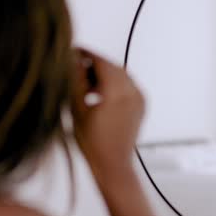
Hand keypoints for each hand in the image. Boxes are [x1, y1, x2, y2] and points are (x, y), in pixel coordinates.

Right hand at [71, 49, 144, 180]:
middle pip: (112, 67)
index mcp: (116, 91)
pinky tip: (99, 96)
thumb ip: (76, 81)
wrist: (113, 164)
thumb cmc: (92, 143)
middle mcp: (132, 92)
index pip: (101, 61)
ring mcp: (139, 99)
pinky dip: (114, 85)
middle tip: (76, 69)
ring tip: (86, 87)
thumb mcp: (77, 109)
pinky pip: (128, 86)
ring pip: (120, 75)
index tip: (74, 51)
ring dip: (104, 75)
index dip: (86, 54)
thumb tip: (73, 60)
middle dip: (94, 65)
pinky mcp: (141, 106)